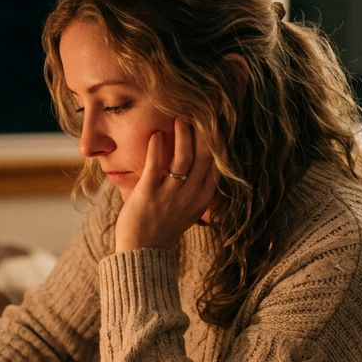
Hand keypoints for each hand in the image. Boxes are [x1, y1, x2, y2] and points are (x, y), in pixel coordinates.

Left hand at [115, 117, 219, 251]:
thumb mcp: (190, 208)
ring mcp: (171, 195)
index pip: (217, 163)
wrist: (143, 251)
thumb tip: (203, 160)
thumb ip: (198, 186)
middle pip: (204, 156)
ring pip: (184, 158)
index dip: (218, 141)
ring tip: (180, 117)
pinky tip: (157, 134)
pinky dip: (157, 147)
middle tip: (201, 110)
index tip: (217, 121)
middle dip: (205, 131)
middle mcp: (191, 195)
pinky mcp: (149, 194)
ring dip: (184, 134)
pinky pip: (156, 166)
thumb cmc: (164, 225)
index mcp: (203, 197)